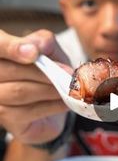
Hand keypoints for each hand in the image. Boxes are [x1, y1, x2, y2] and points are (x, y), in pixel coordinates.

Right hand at [0, 29, 70, 143]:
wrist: (53, 102)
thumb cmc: (49, 71)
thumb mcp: (51, 51)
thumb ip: (44, 42)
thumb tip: (37, 47)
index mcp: (0, 49)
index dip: (11, 48)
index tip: (33, 53)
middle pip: (11, 70)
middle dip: (43, 73)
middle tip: (68, 74)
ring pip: (20, 92)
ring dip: (49, 90)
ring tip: (68, 89)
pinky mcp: (6, 117)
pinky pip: (27, 111)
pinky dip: (51, 106)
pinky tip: (64, 103)